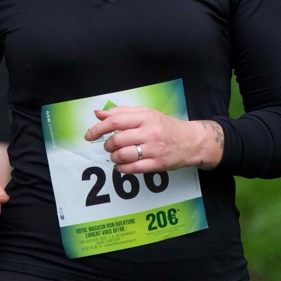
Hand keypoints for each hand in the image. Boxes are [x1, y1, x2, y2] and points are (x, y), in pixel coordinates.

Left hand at [84, 108, 223, 172]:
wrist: (191, 141)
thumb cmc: (165, 126)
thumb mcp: (146, 113)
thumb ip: (122, 112)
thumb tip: (98, 113)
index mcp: (145, 117)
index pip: (115, 121)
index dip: (98, 129)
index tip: (89, 135)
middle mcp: (149, 132)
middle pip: (117, 140)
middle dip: (107, 145)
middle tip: (108, 147)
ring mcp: (154, 149)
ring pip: (123, 155)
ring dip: (114, 157)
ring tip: (115, 156)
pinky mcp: (157, 164)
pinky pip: (133, 168)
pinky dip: (121, 168)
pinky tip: (120, 166)